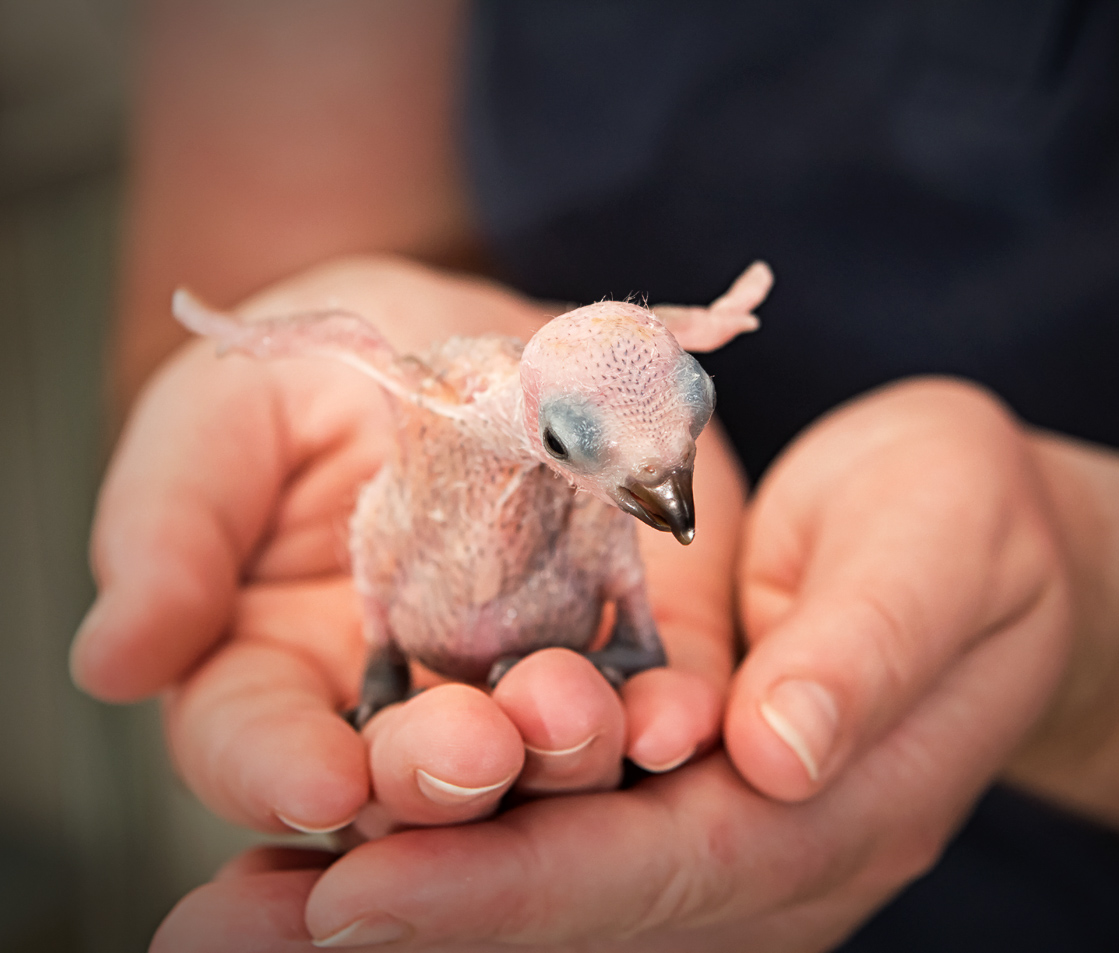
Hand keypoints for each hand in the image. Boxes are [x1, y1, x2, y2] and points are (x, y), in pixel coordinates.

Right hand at [72, 254, 740, 835]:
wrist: (471, 334)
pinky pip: (649, 694)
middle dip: (439, 774)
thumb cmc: (330, 378)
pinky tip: (677, 714)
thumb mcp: (228, 418)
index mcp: (280, 665)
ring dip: (561, 753)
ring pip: (537, 756)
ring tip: (577, 717)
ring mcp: (522, 680)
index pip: (261, 744)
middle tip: (473, 751)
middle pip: (412, 776)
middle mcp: (406, 700)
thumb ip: (169, 529)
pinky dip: (665, 714)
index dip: (280, 771)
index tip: (318, 780)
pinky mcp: (626, 641)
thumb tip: (108, 662)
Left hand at [148, 377, 1077, 949]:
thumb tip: (777, 748)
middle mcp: (768, 848)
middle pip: (579, 908)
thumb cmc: (973, 524)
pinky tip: (331, 840)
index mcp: (835, 800)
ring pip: (551, 889)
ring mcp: (725, 832)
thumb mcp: (943, 546)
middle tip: (225, 925)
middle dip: (411, 919)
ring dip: (398, 902)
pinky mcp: (684, 790)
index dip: (510, 889)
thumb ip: (870, 646)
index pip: (658, 866)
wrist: (990, 539)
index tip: (353, 897)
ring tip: (232, 908)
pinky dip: (442, 849)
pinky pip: (555, 835)